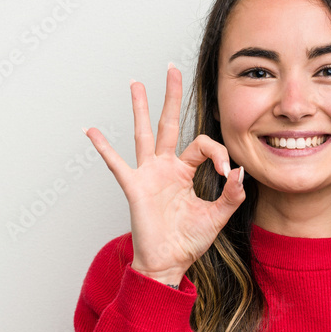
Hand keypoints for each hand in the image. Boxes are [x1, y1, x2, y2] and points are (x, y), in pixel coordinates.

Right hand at [84, 63, 245, 283]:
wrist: (169, 263)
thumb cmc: (189, 241)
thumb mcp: (217, 216)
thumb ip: (231, 195)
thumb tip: (239, 172)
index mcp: (185, 171)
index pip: (202, 145)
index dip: (217, 153)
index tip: (226, 171)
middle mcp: (165, 167)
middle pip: (169, 124)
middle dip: (171, 96)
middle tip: (171, 68)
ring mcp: (148, 174)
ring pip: (144, 134)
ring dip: (140, 108)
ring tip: (136, 83)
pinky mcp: (134, 187)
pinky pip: (117, 164)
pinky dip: (104, 148)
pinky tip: (91, 131)